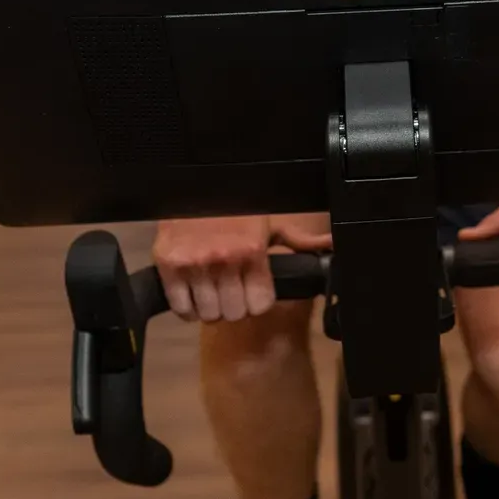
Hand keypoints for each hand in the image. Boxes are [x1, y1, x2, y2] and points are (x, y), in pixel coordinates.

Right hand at [152, 214, 330, 322]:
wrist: (192, 183)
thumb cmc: (235, 204)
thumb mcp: (270, 221)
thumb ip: (298, 240)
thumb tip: (330, 245)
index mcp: (253, 251)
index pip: (259, 305)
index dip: (256, 302)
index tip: (251, 293)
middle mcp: (225, 261)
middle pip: (234, 313)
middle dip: (234, 306)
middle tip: (230, 291)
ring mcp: (195, 265)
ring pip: (209, 315)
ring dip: (211, 308)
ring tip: (211, 291)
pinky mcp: (169, 267)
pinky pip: (182, 309)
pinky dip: (188, 308)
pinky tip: (193, 294)